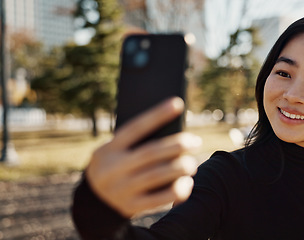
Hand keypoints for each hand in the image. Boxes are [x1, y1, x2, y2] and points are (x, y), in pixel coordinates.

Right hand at [86, 97, 200, 217]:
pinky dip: (177, 190)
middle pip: (150, 153)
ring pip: (157, 176)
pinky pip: (159, 199)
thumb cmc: (115, 166)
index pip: (135, 128)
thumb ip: (135, 143)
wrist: (95, 201)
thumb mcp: (114, 151)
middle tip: (195, 142)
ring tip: (192, 163)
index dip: (157, 114)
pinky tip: (187, 183)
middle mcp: (113, 169)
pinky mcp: (130, 206)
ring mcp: (121, 189)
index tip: (177, 103)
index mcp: (109, 149)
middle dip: (177, 145)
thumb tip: (173, 131)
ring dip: (180, 168)